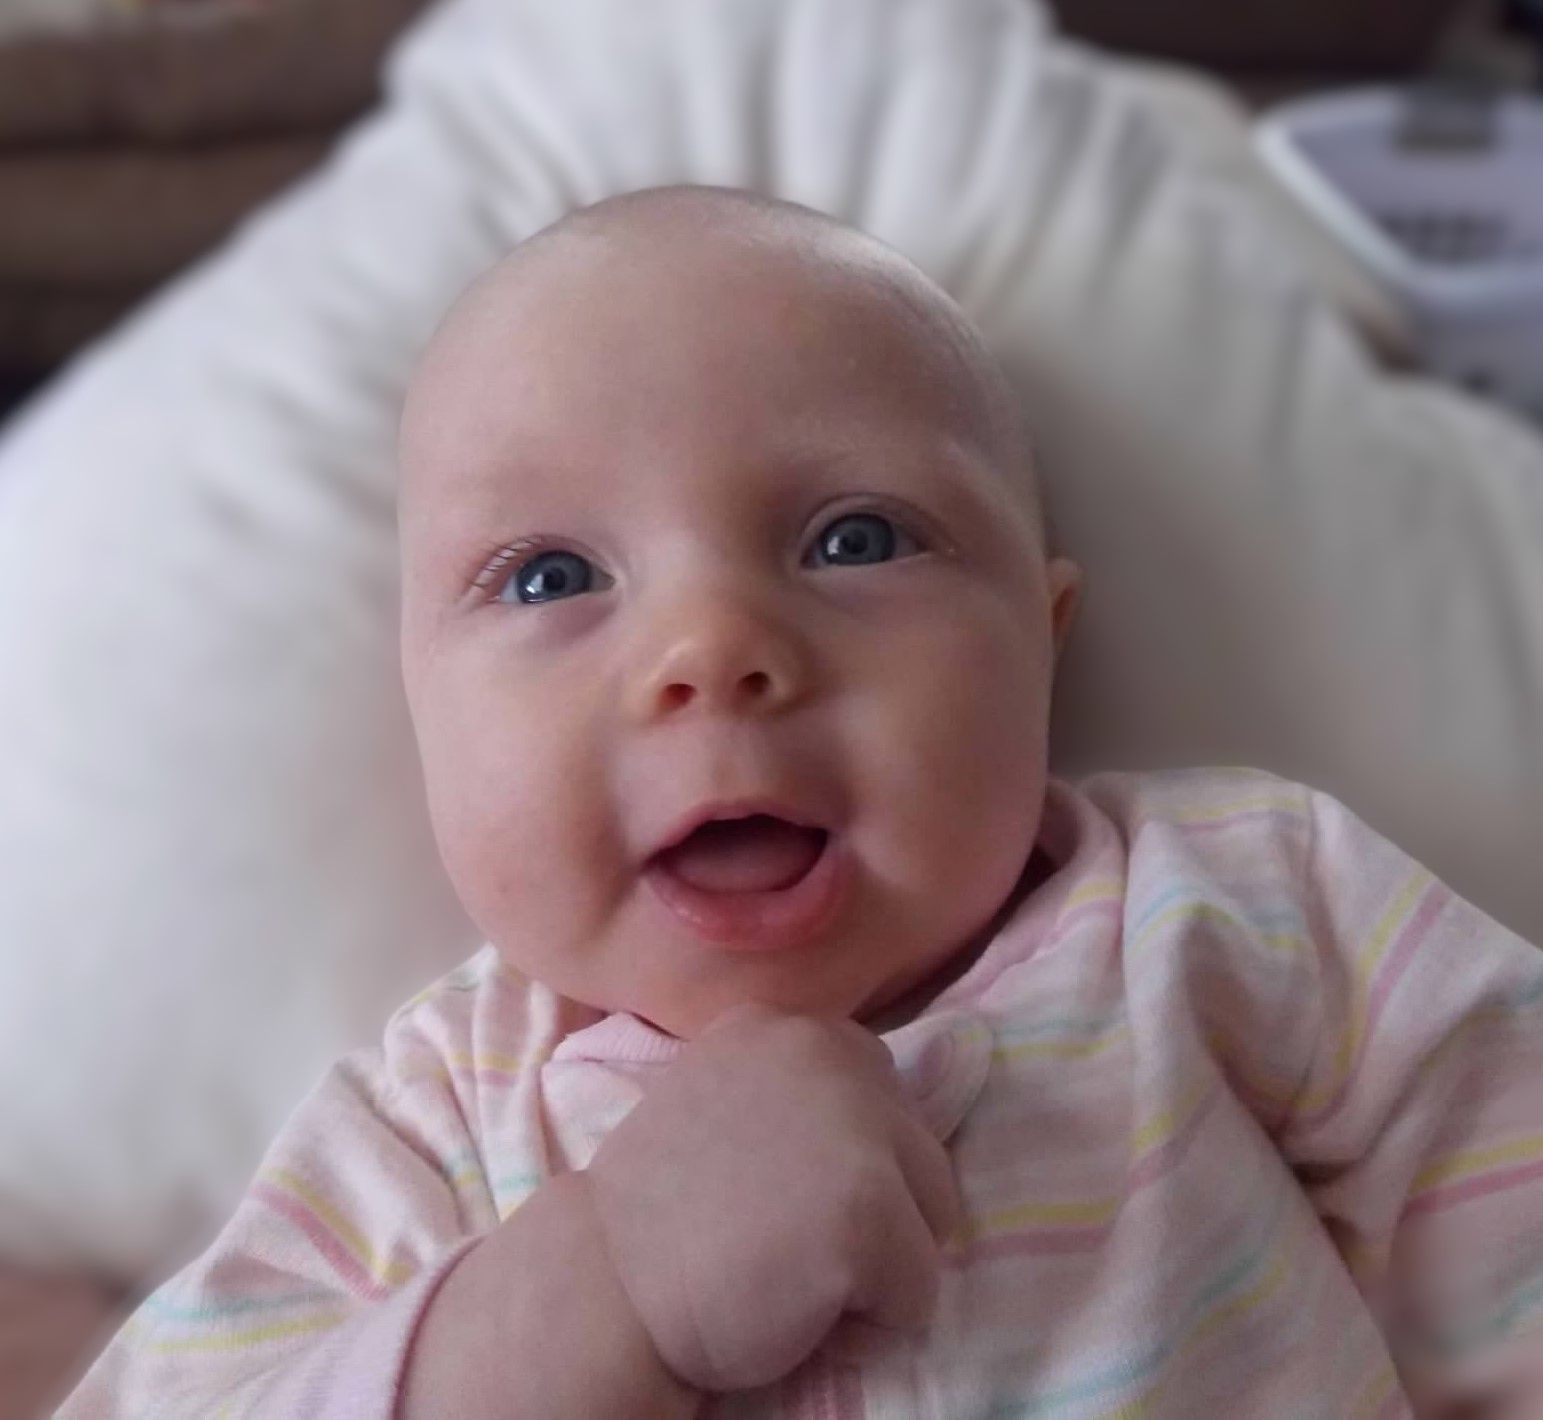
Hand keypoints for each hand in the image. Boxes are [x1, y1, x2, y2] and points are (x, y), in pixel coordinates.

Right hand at [582, 1002, 961, 1392]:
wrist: (603, 1288)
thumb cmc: (659, 1211)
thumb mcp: (724, 1096)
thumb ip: (796, 1090)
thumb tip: (878, 1121)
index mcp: (788, 1025)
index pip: (881, 1091)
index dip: (846, 1158)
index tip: (782, 1190)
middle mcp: (829, 1054)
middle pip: (920, 1152)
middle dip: (873, 1207)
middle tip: (782, 1235)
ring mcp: (856, 1130)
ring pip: (930, 1218)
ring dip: (878, 1260)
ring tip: (792, 1265)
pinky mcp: (870, 1213)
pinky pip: (918, 1293)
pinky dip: (872, 1323)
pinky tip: (797, 1306)